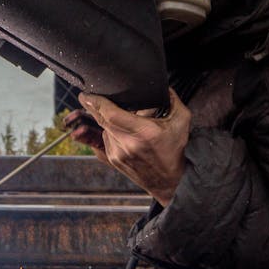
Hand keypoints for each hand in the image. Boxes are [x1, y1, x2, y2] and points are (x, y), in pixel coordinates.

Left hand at [77, 89, 190, 205]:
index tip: (87, 94)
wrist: (170, 181)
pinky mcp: (114, 160)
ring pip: (104, 129)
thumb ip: (173, 100)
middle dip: (93, 107)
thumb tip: (163, 86)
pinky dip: (111, 132)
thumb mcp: (181, 121)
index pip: (111, 114)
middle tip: (87, 97)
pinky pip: (106, 139)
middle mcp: (128, 144)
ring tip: (123, 120)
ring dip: (107, 121)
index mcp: (143, 132)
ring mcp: (118, 154)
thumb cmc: (176, 150)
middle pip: (102, 120)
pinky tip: (124, 133)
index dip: (96, 103)